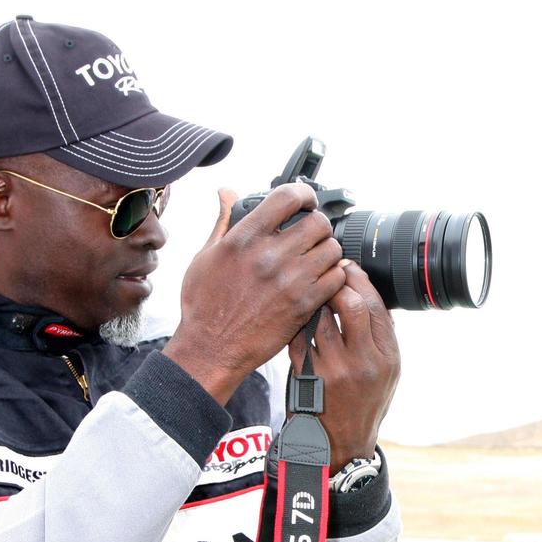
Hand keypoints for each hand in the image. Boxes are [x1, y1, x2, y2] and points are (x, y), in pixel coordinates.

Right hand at [164, 185, 346, 403]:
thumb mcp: (205, 256)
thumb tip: (227, 193)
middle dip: (317, 225)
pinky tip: (320, 281)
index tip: (306, 201)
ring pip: (331, 248)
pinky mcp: (303, 304)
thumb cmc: (204, 305)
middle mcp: (270, 256)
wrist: (211, 348)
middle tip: (311, 236)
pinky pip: (336, 278)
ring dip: (327, 251)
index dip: (303, 194)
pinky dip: (333, 277)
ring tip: (316, 259)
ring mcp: (290, 280)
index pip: (287, 197)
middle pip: (317, 221)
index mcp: (244, 238)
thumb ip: (223, 221)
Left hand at [288, 262, 400, 472]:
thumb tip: (368, 293)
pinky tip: (300, 319)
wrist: (341, 442)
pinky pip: (298, 337)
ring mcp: (332, 370)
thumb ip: (381, 335)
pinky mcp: (306, 376)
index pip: (375, 305)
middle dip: (336, 282)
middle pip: (350, 304)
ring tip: (311, 294)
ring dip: (313, 300)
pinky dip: (299, 323)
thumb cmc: (365, 402)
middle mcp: (362, 362)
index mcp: (386, 357)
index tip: (347, 267)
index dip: (358, 279)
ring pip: (319, 318)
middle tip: (327, 274)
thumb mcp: (389, 371)